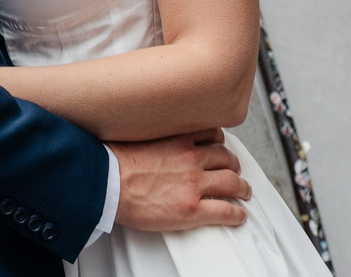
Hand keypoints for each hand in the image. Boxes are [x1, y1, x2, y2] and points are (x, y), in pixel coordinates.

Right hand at [112, 129, 249, 233]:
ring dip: (242, 188)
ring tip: (244, 192)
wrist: (106, 184)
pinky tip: (239, 215)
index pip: (211, 134)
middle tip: (234, 170)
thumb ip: (156, 135)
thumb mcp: (138, 135)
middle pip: (226, 158)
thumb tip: (155, 135)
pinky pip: (226, 211)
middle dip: (233, 164)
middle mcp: (191, 159)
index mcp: (178, 139)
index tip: (218, 147)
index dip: (218, 142)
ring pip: (233, 182)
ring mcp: (194, 185)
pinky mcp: (192, 210)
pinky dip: (237, 214)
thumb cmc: (113, 161)